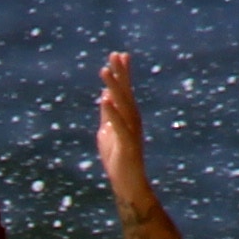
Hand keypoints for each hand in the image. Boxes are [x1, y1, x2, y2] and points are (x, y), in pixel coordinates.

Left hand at [95, 50, 148, 190]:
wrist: (127, 184)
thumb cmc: (117, 159)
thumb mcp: (107, 132)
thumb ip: (107, 114)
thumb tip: (105, 95)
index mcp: (127, 117)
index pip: (125, 91)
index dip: (122, 73)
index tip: (118, 54)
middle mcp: (133, 120)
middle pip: (126, 93)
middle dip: (120, 74)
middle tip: (115, 55)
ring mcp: (132, 132)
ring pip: (123, 106)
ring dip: (114, 88)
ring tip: (105, 72)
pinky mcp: (128, 145)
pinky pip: (120, 126)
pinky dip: (112, 112)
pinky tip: (105, 100)